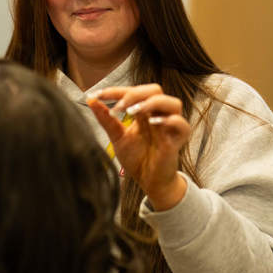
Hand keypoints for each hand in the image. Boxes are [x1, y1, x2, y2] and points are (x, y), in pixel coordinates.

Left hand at [88, 84, 190, 210]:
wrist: (148, 181)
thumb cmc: (137, 158)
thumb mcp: (117, 137)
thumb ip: (106, 119)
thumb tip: (90, 100)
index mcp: (144, 112)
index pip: (133, 92)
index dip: (115, 91)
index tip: (97, 95)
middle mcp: (158, 115)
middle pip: (155, 90)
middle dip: (135, 94)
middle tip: (118, 106)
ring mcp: (170, 127)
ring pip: (173, 103)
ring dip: (152, 103)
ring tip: (133, 111)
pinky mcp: (177, 141)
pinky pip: (182, 125)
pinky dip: (169, 120)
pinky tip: (153, 123)